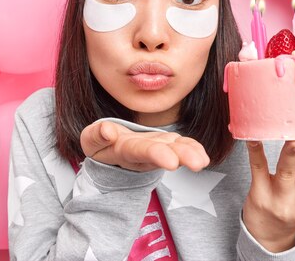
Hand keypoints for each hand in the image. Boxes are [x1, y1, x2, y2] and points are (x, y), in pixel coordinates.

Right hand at [80, 120, 209, 171]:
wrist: (110, 151)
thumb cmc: (101, 144)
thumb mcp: (91, 140)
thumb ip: (97, 135)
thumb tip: (108, 130)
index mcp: (125, 150)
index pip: (140, 151)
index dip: (155, 154)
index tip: (171, 161)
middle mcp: (145, 153)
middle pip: (164, 154)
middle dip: (180, 156)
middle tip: (197, 163)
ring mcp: (157, 148)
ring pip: (175, 150)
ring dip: (189, 154)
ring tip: (203, 161)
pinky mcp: (166, 144)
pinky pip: (180, 145)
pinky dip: (192, 148)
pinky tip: (202, 154)